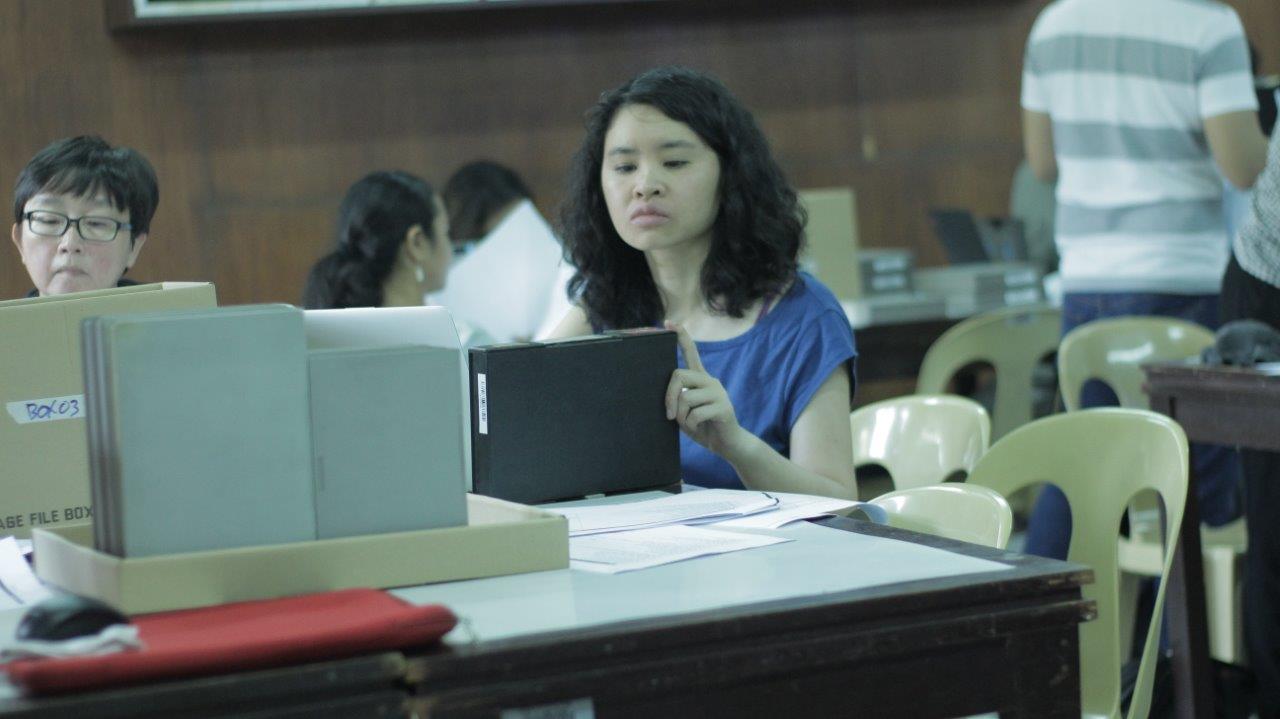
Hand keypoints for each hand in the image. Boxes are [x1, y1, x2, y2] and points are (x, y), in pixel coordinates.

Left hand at [664, 322, 751, 459]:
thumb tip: (668, 394)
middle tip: (669, 414)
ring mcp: (718, 392)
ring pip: (685, 397)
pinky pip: (695, 413)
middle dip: (669, 396)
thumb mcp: (686, 411)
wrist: (727, 444)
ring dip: (681, 416)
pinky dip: (691, 425)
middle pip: (678, 375)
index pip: (691, 353)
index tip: (669, 323)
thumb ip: (679, 398)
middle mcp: (710, 381)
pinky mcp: (723, 407)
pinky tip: (700, 428)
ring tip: (689, 424)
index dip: (681, 337)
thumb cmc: (703, 426)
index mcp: (701, 380)